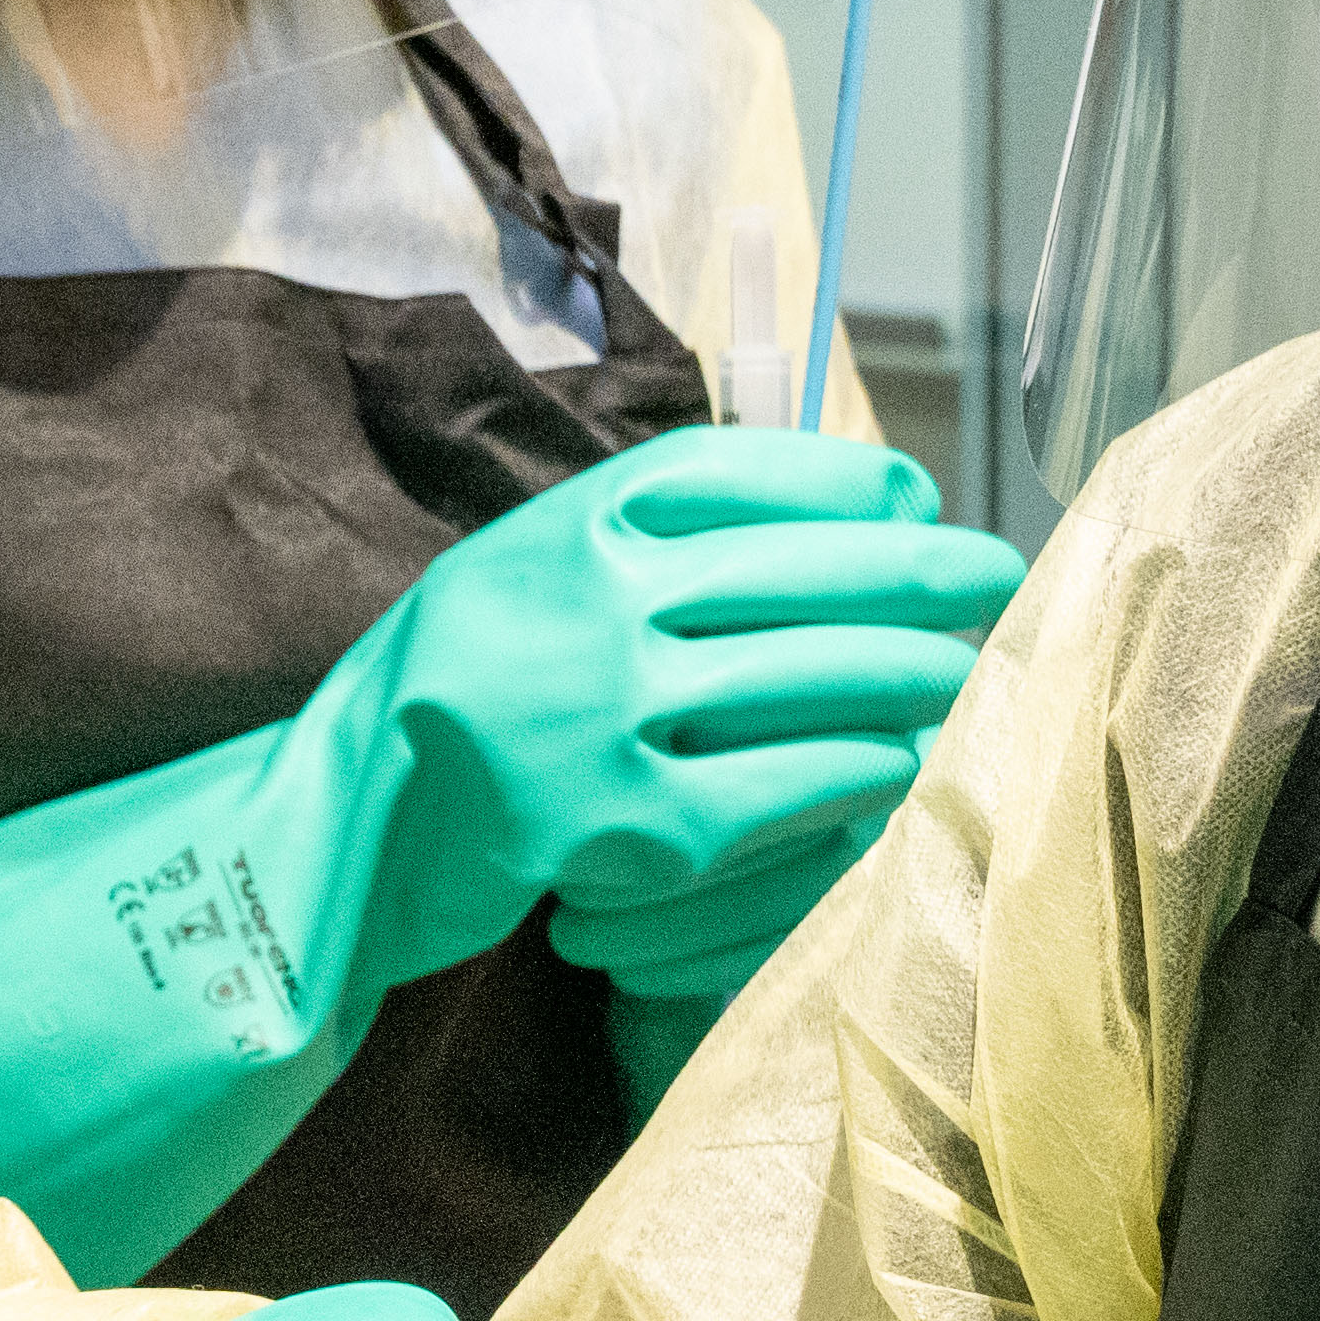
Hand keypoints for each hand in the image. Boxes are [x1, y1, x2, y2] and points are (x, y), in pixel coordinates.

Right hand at [0, 450, 1002, 1287]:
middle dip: (919, 575)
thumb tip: (796, 516)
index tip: (913, 502)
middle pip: (804, 568)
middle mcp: (584, 598)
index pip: (744, 471)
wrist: (321, 849)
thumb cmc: (430, 717)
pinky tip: (895, 768)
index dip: (848, 485)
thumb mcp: (508, 581)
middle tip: (998, 579)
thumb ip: (623, 546)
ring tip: (969, 676)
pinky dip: (849, 774)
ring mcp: (600, 711)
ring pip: (809, 680)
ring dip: (908, 676)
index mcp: (559, 526)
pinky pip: (777, 789)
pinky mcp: (619, 824)